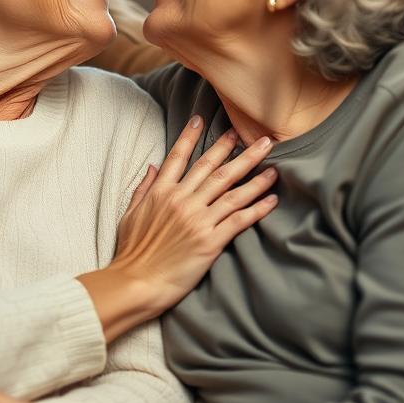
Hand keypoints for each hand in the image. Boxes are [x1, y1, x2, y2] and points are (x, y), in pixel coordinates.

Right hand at [109, 117, 277, 312]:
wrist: (136, 282)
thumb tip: (153, 167)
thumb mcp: (129, 214)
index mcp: (161, 192)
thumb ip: (143, 188)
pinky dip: (257, 208)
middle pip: (214, 168)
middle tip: (257, 138)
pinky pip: (239, 219)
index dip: (191, 136)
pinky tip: (271, 199)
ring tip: (273, 164)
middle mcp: (182, 200)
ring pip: (232, 191)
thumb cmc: (131, 252)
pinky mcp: (210, 241)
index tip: (204, 119)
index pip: (179, 157)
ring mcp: (197, 220)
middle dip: (237, 150)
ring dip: (255, 176)